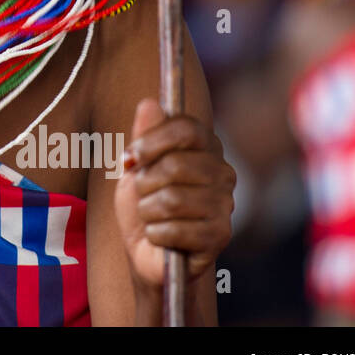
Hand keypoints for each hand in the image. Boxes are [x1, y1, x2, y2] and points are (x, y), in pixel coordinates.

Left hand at [114, 98, 235, 292]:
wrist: (147, 251)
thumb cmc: (144, 203)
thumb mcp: (135, 166)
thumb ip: (143, 136)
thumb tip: (150, 103)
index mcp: (205, 148)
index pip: (186, 128)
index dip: (152, 141)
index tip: (129, 157)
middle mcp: (222, 172)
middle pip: (175, 164)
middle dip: (144, 184)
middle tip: (142, 195)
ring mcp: (225, 204)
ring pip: (172, 199)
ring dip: (147, 211)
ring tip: (151, 216)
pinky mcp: (220, 234)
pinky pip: (174, 228)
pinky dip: (155, 233)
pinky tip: (160, 235)